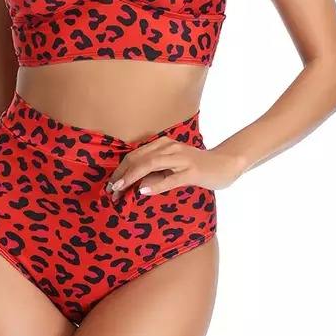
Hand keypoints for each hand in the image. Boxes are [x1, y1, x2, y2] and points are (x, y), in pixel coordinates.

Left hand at [104, 139, 242, 202]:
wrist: (225, 164)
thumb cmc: (196, 167)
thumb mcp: (172, 166)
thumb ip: (155, 171)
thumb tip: (134, 184)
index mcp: (163, 144)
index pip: (136, 155)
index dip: (121, 169)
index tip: (111, 184)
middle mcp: (170, 147)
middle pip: (139, 158)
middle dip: (122, 174)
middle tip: (111, 189)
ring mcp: (181, 158)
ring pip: (150, 165)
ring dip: (132, 177)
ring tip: (120, 189)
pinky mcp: (192, 171)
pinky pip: (170, 178)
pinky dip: (155, 185)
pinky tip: (143, 191)